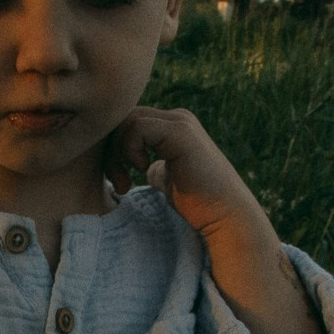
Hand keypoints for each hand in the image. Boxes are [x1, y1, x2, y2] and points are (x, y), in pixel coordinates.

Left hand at [104, 106, 267, 242]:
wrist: (223, 214)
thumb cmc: (197, 204)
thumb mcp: (169, 180)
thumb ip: (157, 168)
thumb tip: (147, 168)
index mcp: (172, 127)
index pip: (126, 123)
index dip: (113, 149)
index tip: (118, 182)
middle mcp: (177, 119)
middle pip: (122, 119)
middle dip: (110, 151)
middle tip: (118, 184)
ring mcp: (180, 123)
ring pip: (126, 120)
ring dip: (117, 153)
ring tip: (125, 183)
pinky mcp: (180, 132)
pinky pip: (137, 127)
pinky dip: (130, 150)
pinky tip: (142, 170)